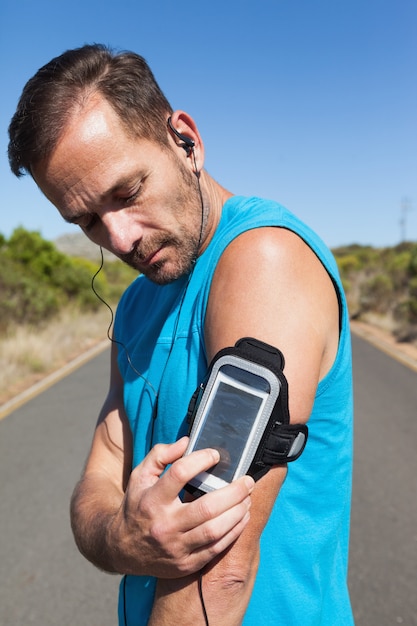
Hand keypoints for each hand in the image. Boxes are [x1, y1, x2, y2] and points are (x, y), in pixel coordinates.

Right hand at [108, 437, 253, 577]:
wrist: (121, 549)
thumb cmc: (136, 505)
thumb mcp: (140, 476)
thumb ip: (160, 455)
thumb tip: (187, 442)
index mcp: (152, 500)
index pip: (180, 474)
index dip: (201, 460)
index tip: (215, 455)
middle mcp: (164, 525)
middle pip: (207, 507)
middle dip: (234, 492)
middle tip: (247, 481)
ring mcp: (175, 548)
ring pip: (215, 530)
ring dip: (238, 512)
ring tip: (247, 498)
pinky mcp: (185, 564)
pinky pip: (216, 549)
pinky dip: (234, 532)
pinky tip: (242, 517)